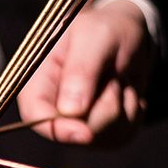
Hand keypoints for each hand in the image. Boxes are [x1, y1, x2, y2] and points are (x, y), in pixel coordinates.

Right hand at [17, 0, 151, 145]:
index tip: (86, 133)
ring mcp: (75, 123)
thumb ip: (81, 70)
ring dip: (121, 107)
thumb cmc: (106, 29)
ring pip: (102, 136)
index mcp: (38, 79)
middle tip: (112, 76)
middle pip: (75, 130)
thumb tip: (70, 111)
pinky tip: (125, 92)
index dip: (57, 129)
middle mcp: (51, 106)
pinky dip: (132, 114)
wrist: (129, 36)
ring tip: (116, 80)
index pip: (35, 114)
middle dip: (105, 106)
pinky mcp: (99, 132)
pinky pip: (120, 137)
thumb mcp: (95, 36)